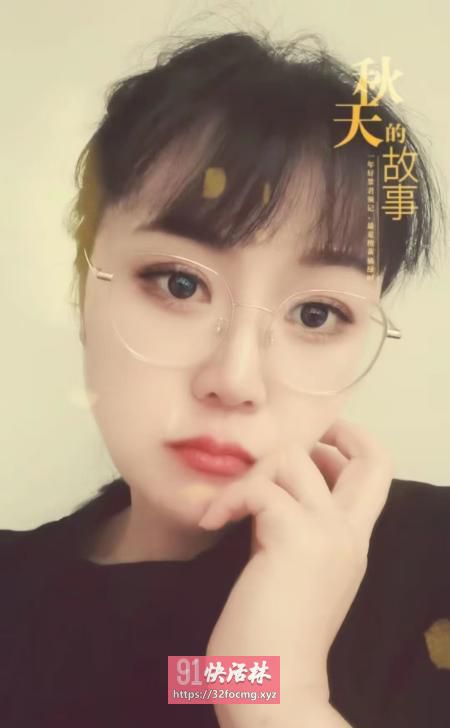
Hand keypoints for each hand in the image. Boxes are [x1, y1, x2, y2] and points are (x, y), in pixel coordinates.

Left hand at [198, 419, 393, 702]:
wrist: (270, 687)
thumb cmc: (271, 636)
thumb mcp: (294, 571)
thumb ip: (292, 530)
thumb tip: (269, 492)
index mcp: (352, 541)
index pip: (377, 473)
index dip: (351, 444)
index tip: (313, 443)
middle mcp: (349, 533)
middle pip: (369, 458)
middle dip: (327, 434)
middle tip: (279, 453)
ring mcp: (327, 533)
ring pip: (295, 458)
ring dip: (253, 473)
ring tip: (226, 508)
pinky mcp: (294, 537)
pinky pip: (258, 488)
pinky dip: (228, 497)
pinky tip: (211, 521)